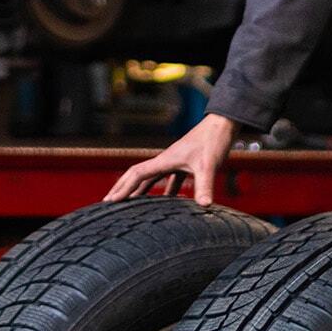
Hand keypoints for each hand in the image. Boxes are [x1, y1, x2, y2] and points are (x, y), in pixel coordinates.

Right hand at [104, 114, 237, 205]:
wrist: (223, 124)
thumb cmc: (213, 140)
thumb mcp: (208, 165)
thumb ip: (204, 186)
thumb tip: (204, 206)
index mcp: (165, 160)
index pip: (137, 175)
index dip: (123, 188)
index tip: (110, 202)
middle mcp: (166, 161)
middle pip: (137, 175)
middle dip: (122, 188)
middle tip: (107, 203)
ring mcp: (175, 162)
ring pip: (151, 178)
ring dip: (139, 191)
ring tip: (129, 205)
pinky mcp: (186, 165)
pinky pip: (169, 181)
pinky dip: (164, 192)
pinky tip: (167, 205)